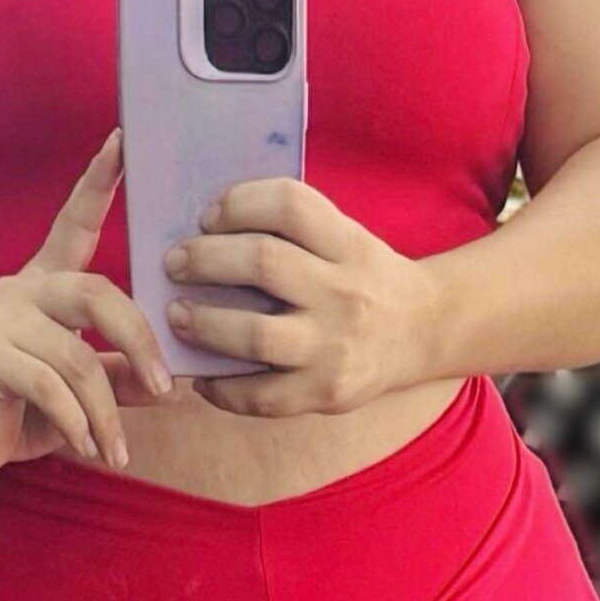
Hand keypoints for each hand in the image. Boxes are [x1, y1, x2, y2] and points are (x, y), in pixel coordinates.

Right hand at [0, 131, 174, 476]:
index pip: (74, 223)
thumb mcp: (79, 391)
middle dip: (139, 342)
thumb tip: (171, 381)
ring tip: (116, 448)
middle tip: (164, 388)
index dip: (99, 182)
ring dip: (106, 411)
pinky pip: (47, 387)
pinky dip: (77, 423)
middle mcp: (22, 290)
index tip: (124, 139)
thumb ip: (119, 377)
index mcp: (47, 285)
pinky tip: (86, 446)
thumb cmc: (15, 403)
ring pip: (77, 357)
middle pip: (97, 293)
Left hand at [160, 176, 445, 414]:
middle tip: (176, 263)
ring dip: (204, 323)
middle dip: (205, 260)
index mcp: (349, 244)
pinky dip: (221, 388)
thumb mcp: (347, 238)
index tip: (208, 216)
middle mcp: (344, 293)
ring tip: (177, 316)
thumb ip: (295, 230)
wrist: (423, 332)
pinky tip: (203, 376)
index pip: (290, 206)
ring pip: (255, 335)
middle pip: (263, 263)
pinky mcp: (326, 394)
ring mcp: (335, 348)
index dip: (239, 203)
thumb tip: (206, 230)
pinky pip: (261, 397)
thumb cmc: (364, 278)